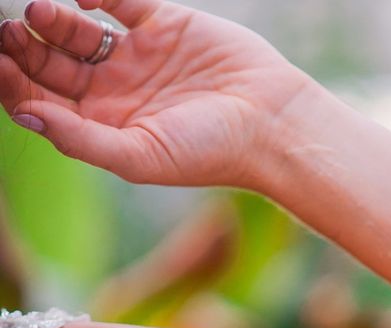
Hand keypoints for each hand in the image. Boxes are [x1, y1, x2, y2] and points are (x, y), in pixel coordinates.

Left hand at [0, 0, 310, 187]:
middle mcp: (113, 91)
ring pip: (75, 29)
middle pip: (51, 63)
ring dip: (51, 18)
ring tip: (38, 12)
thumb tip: (25, 114)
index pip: (42, 101)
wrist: (269, 122)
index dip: (14, 84)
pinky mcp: (161, 21)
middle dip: (23, 48)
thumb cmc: (208, 152)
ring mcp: (136, 55)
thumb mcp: (137, 156)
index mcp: (103, 127)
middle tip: (7, 33)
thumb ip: (79, 139)